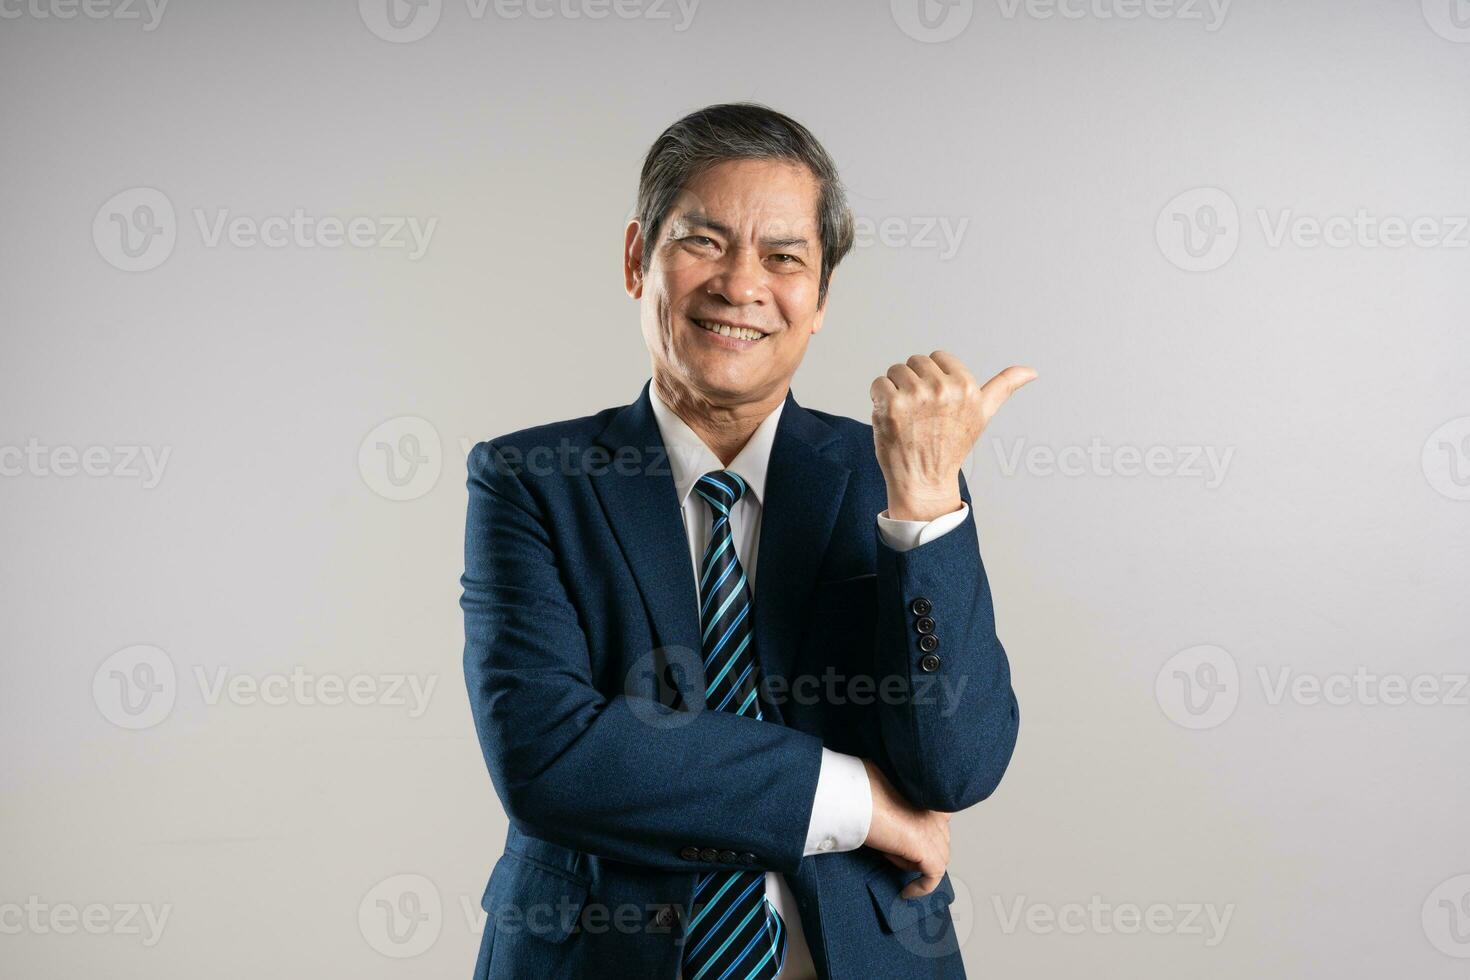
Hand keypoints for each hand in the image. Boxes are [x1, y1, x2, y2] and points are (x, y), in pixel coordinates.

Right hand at [862, 759, 951, 897]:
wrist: (857, 799)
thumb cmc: (861, 789)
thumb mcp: (879, 785)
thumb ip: (890, 796)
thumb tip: (880, 795)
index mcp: (926, 792)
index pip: (939, 814)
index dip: (926, 828)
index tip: (909, 839)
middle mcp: (936, 811)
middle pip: (939, 838)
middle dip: (918, 847)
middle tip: (890, 846)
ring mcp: (934, 831)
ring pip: (937, 856)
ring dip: (914, 862)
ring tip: (889, 856)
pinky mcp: (928, 851)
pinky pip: (933, 875)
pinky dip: (922, 887)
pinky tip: (907, 891)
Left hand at [870, 352, 1036, 520]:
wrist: (925, 481)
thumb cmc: (952, 447)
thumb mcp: (983, 414)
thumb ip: (1004, 386)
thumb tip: (1032, 371)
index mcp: (965, 386)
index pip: (937, 357)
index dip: (932, 379)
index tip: (936, 405)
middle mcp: (942, 388)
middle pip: (914, 362)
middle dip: (913, 383)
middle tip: (920, 414)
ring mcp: (915, 396)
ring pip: (895, 371)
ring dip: (894, 391)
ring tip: (906, 417)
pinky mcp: (891, 405)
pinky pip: (878, 383)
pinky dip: (878, 399)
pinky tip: (890, 419)